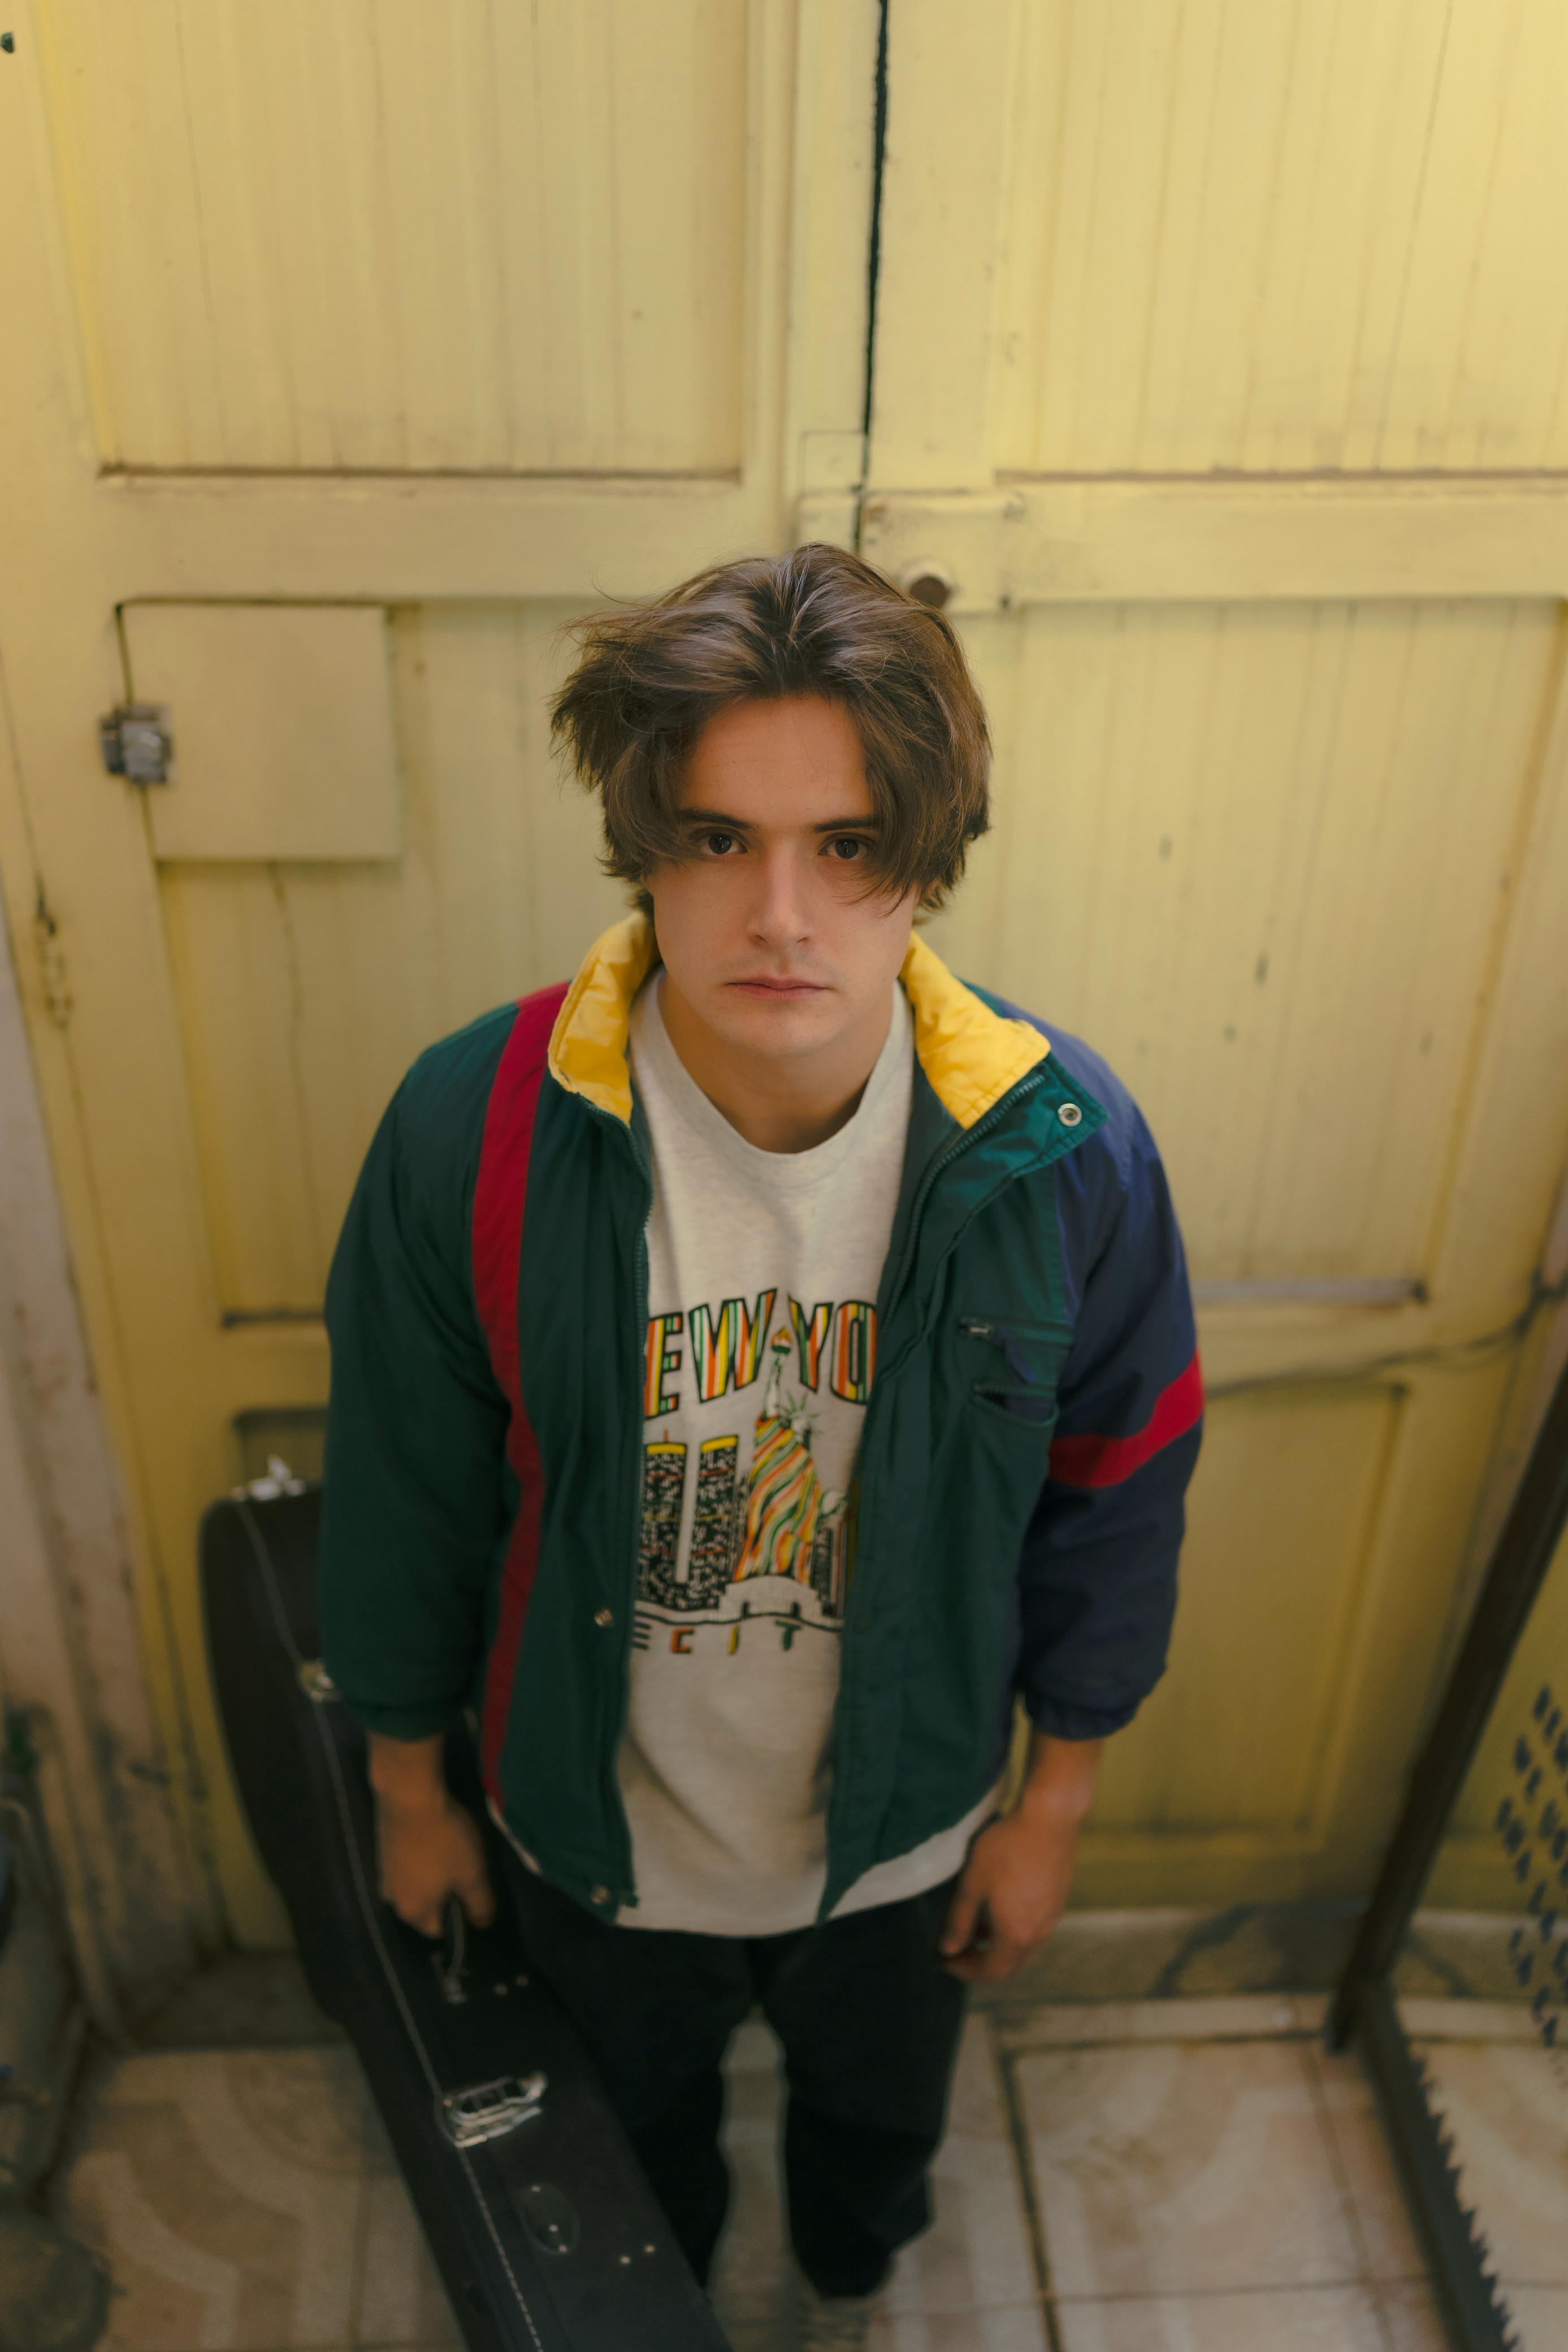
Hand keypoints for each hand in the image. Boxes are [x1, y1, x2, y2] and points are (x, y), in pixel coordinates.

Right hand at [368, 1732, 495, 1936]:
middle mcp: (392, 1898)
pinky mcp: (381, 1849)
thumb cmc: (445, 1839)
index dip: (459, 1917)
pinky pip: (404, 1864)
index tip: (472, 1893)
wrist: (409, 1794)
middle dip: (443, 1895)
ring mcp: (383, 1872)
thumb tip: (483, 1924)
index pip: (438, 1930)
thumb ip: (480, 1904)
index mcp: (413, 1911)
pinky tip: (431, 1838)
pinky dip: (418, 1858)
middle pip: (424, 1907)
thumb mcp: (473, 1874)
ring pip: (413, 1884)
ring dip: (430, 1875)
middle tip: (462, 1868)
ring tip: (447, 1850)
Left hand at [939, 1731, 1102, 1982]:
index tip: (946, 1962)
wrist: (1050, 1818)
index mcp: (1017, 1934)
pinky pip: (1035, 1926)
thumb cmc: (1007, 1848)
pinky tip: (1000, 1904)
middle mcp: (1040, 1932)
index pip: (992, 1971)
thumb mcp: (973, 1883)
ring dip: (999, 1943)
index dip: (966, 1970)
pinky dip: (1014, 1927)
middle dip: (982, 1962)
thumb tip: (948, 1949)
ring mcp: (1053, 1915)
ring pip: (1024, 1945)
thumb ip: (959, 1920)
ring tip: (975, 1925)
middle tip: (959, 1949)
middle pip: (1010, 1964)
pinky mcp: (1059, 1897)